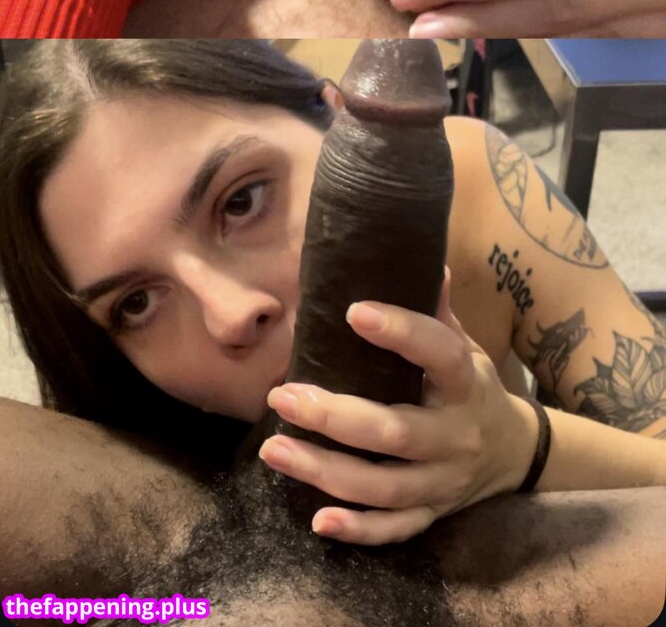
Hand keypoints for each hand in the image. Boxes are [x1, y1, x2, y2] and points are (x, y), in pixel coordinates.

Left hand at [260, 290, 537, 545]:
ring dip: (325, 471)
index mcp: (465, 384)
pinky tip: (317, 520)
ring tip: (274, 449)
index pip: (440, 354)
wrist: (515, 453)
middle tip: (283, 396)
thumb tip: (425, 258)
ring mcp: (443, 482)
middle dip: (336, 417)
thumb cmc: (472, 387)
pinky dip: (358, 529)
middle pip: (396, 432)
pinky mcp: (431, 514)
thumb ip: (438, 311)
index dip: (402, 333)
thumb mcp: (466, 346)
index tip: (354, 312)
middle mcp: (456, 437)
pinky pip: (394, 529)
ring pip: (384, 486)